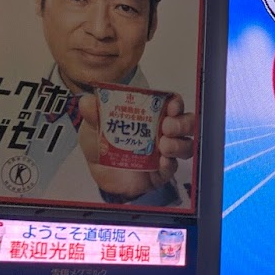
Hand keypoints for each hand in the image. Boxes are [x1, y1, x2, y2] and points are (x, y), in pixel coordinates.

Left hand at [77, 92, 196, 200]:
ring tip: (164, 145)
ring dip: (179, 144)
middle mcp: (164, 131)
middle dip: (182, 123)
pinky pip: (173, 168)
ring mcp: (165, 152)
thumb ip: (93, 113)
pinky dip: (170, 164)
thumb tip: (87, 101)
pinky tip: (162, 162)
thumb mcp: (94, 125)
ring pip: (186, 145)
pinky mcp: (161, 172)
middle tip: (167, 125)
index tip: (172, 105)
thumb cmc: (103, 142)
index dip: (176, 103)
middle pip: (187, 124)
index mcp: (152, 114)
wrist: (97, 172)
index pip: (173, 104)